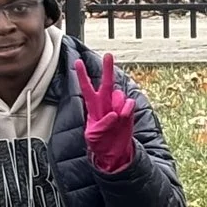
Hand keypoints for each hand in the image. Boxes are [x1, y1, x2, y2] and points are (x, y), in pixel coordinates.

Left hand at [75, 53, 138, 174]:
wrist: (114, 151)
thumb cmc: (100, 143)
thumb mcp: (94, 136)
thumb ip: (102, 124)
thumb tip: (115, 114)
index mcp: (93, 107)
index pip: (86, 88)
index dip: (82, 75)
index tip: (77, 63)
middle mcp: (105, 103)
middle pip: (107, 83)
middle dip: (107, 69)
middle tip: (108, 55)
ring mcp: (118, 106)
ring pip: (120, 96)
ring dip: (118, 106)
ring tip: (115, 121)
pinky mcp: (128, 111)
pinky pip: (129, 104)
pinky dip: (127, 111)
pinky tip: (123, 120)